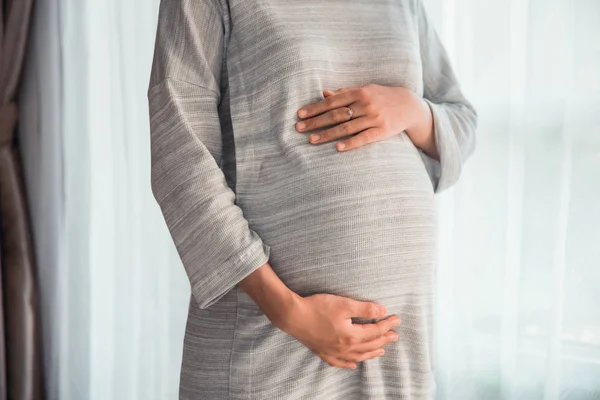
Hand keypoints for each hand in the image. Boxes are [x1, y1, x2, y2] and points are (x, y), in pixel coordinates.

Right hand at [238, 263, 400, 369]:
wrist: (293, 316)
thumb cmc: (318, 307)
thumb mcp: (344, 304)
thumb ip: (364, 308)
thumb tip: (382, 310)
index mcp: (351, 335)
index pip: (375, 331)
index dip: (387, 325)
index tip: (397, 319)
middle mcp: (345, 348)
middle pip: (369, 345)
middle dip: (384, 339)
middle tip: (394, 335)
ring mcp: (334, 352)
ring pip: (358, 356)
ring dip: (371, 353)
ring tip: (381, 351)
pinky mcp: (323, 353)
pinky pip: (340, 363)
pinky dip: (350, 364)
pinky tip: (354, 364)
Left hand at [295, 84, 437, 157]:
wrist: (409, 106)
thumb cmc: (381, 97)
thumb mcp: (365, 90)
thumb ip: (344, 92)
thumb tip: (324, 93)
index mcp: (359, 92)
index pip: (332, 102)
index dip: (315, 108)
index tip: (300, 115)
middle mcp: (365, 104)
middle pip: (336, 115)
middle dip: (316, 122)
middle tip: (299, 129)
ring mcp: (374, 118)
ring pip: (346, 128)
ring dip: (327, 134)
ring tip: (311, 140)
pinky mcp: (382, 131)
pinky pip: (363, 138)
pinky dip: (350, 143)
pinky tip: (337, 148)